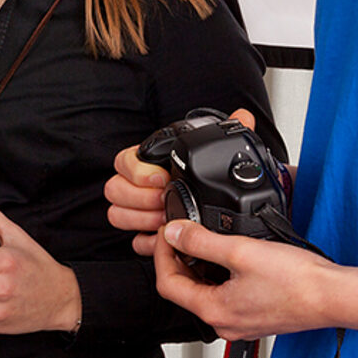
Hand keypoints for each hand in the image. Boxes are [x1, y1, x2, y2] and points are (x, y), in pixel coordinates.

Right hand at [105, 109, 263, 254]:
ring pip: (117, 214)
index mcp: (145, 161)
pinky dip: (148, 241)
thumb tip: (243, 116)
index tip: (161, 177)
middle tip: (163, 199)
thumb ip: (225, 132)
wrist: (204, 203)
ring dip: (141, 218)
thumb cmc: (200, 174)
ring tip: (165, 218)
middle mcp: (134, 185)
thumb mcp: (211, 152)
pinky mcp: (144, 233)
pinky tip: (165, 237)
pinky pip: (133, 240)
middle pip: (114, 190)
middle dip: (140, 198)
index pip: (122, 162)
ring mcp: (135, 210)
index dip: (138, 172)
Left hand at [155, 218, 336, 341]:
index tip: (167, 232)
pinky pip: (225, 294)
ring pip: (205, 291)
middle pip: (184, 289)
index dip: (161, 253)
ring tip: (204, 238)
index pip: (167, 283)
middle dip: (178, 258)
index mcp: (214, 311)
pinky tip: (229, 255)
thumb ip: (201, 242)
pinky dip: (219, 274)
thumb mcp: (240, 251)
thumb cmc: (297, 281)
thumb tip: (174, 233)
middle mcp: (224, 323)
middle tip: (181, 231)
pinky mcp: (254, 315)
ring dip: (199, 265)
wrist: (334, 296)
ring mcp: (240, 321)